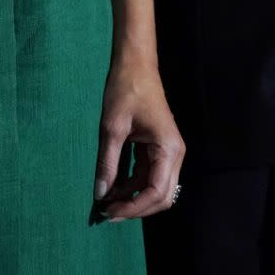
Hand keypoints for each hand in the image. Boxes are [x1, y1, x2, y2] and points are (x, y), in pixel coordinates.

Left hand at [93, 57, 184, 220]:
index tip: (109, 211)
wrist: (135, 63)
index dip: (134, 207)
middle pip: (162, 196)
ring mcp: (168, 152)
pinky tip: (113, 186)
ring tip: (106, 200)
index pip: (156, 192)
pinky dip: (133, 184)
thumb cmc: (125, 89)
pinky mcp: (159, 148)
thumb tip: (100, 194)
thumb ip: (107, 163)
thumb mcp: (112, 127)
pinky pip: (149, 175)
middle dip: (136, 207)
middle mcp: (174, 154)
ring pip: (156, 188)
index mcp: (168, 149)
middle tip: (108, 212)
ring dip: (133, 197)